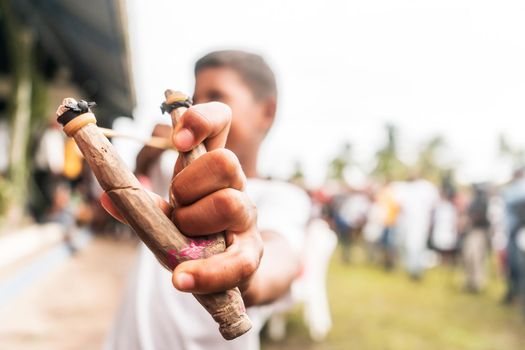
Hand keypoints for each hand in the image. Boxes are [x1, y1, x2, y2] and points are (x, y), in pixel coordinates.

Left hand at [101, 102, 262, 302]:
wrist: (224, 273)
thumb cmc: (193, 235)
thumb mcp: (166, 216)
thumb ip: (142, 206)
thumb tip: (109, 197)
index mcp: (210, 168)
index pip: (221, 122)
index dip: (202, 120)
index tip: (177, 140)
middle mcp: (235, 185)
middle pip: (225, 161)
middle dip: (187, 186)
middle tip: (176, 206)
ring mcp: (246, 216)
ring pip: (228, 202)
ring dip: (193, 222)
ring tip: (184, 237)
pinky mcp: (251, 252)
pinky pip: (237, 261)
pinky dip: (205, 271)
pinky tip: (181, 278)